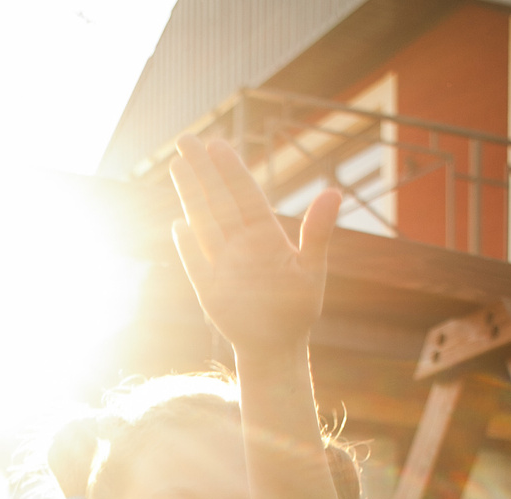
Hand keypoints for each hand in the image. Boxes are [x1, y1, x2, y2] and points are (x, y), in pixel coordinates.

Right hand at [169, 133, 335, 355]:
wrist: (278, 347)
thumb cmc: (298, 308)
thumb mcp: (311, 269)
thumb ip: (318, 232)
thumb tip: (334, 192)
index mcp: (264, 234)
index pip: (244, 195)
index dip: (230, 170)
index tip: (216, 145)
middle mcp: (239, 243)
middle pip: (218, 200)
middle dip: (202, 170)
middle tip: (186, 139)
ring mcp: (221, 263)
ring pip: (203, 223)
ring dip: (190, 196)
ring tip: (177, 165)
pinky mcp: (208, 289)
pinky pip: (195, 263)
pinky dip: (187, 247)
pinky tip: (177, 225)